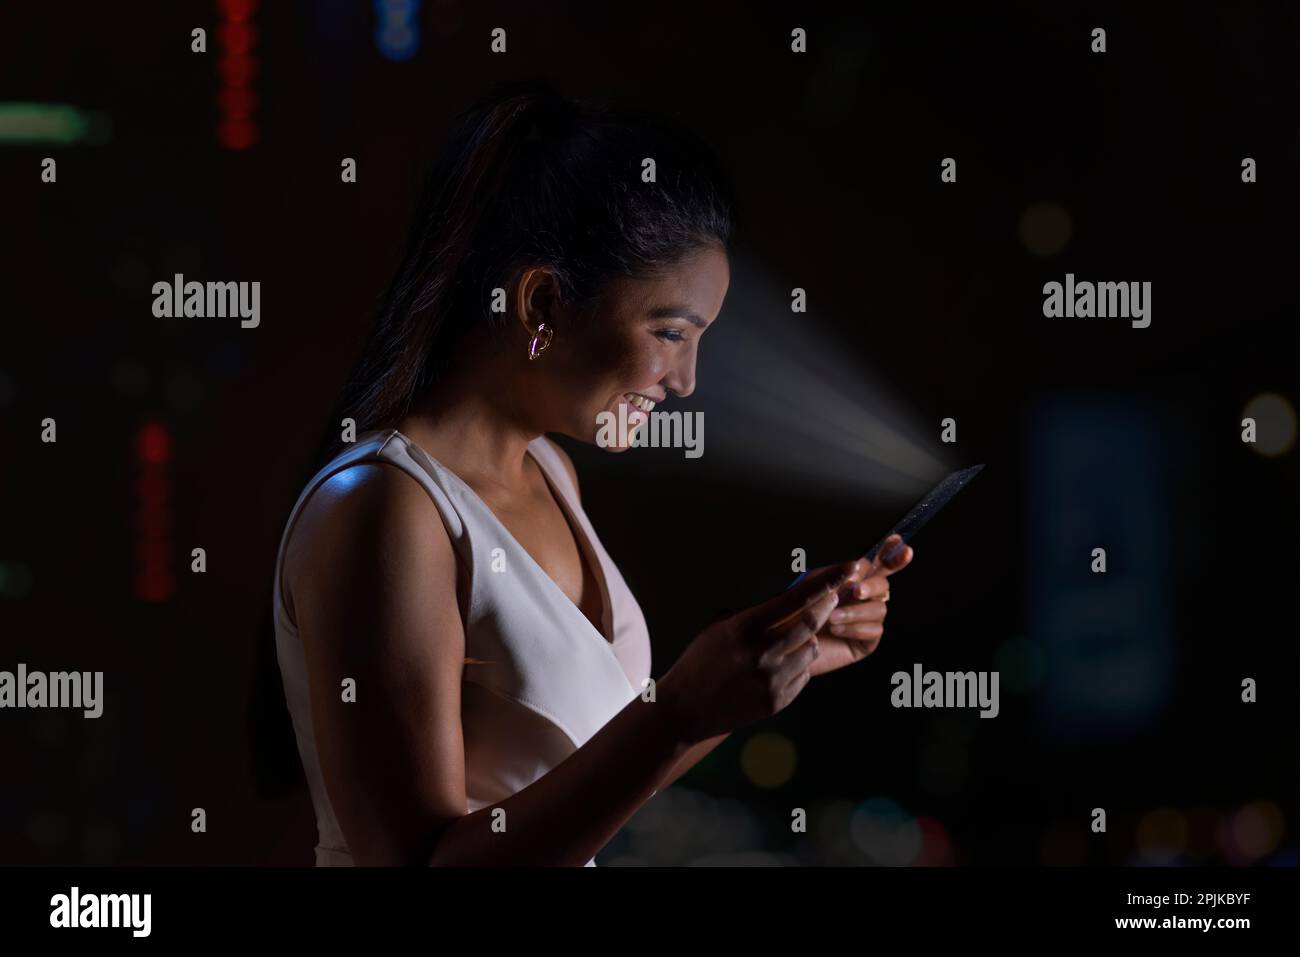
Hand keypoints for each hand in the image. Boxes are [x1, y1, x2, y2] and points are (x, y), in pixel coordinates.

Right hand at [658, 561, 867, 744]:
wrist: (685, 708)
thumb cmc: (701, 659)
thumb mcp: (720, 626)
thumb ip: (754, 613)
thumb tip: (789, 597)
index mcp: (745, 628)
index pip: (795, 599)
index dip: (826, 581)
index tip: (848, 568)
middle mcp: (762, 653)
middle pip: (811, 623)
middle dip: (827, 606)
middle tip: (835, 595)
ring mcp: (772, 680)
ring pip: (811, 649)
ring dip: (809, 640)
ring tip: (789, 641)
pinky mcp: (777, 701)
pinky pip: (803, 675)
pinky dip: (797, 666)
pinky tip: (776, 667)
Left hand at [805, 534, 913, 677]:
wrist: (785, 648)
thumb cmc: (792, 616)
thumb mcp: (810, 588)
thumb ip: (835, 574)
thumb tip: (857, 565)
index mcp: (850, 581)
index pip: (877, 564)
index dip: (891, 552)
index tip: (898, 541)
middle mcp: (862, 599)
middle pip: (883, 584)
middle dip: (872, 585)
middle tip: (856, 590)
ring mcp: (866, 620)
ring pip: (880, 608)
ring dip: (856, 611)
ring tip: (831, 618)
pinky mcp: (865, 642)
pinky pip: (874, 630)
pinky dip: (856, 628)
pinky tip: (836, 630)